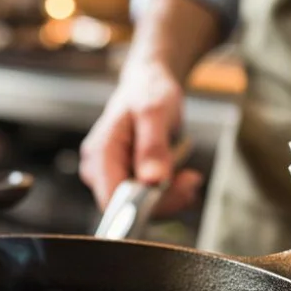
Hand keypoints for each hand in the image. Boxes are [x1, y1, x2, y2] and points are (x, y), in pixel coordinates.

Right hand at [79, 58, 203, 214]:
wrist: (148, 84)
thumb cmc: (148, 92)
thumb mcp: (155, 112)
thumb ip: (153, 146)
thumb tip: (153, 180)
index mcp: (99, 152)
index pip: (114, 200)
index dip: (145, 206)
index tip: (179, 190)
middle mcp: (97, 169)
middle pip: (127, 207)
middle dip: (164, 199)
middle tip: (192, 180)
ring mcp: (109, 175)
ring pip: (138, 206)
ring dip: (169, 196)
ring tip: (189, 176)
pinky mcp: (122, 178)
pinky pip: (143, 199)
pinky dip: (166, 193)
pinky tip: (180, 178)